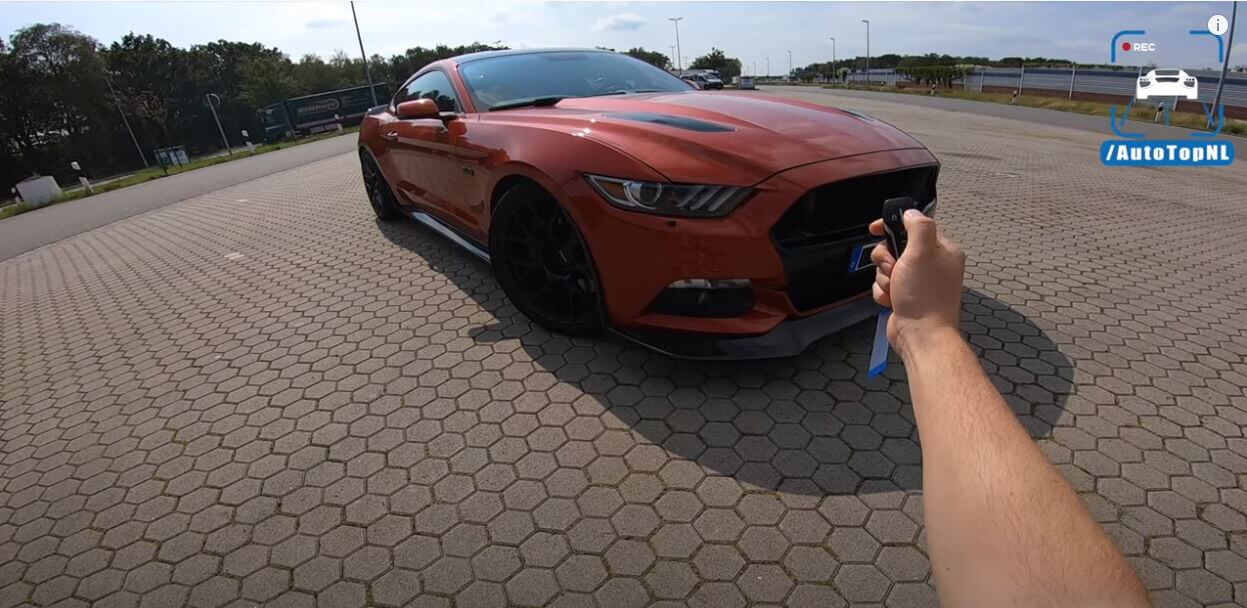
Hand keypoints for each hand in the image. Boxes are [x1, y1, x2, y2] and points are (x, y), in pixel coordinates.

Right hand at [868, 209, 965, 356]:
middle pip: (895, 247)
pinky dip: (883, 293)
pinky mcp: (904, 297)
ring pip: (886, 267)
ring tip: (895, 290)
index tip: (875, 228)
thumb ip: (917, 226)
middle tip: (892, 268)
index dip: (894, 225)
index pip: (915, 226)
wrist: (920, 335)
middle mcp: (931, 264)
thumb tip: (909, 213)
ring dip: (884, 278)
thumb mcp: (922, 251)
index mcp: (942, 250)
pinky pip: (884, 285)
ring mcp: (917, 282)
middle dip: (887, 258)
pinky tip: (892, 302)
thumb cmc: (924, 294)